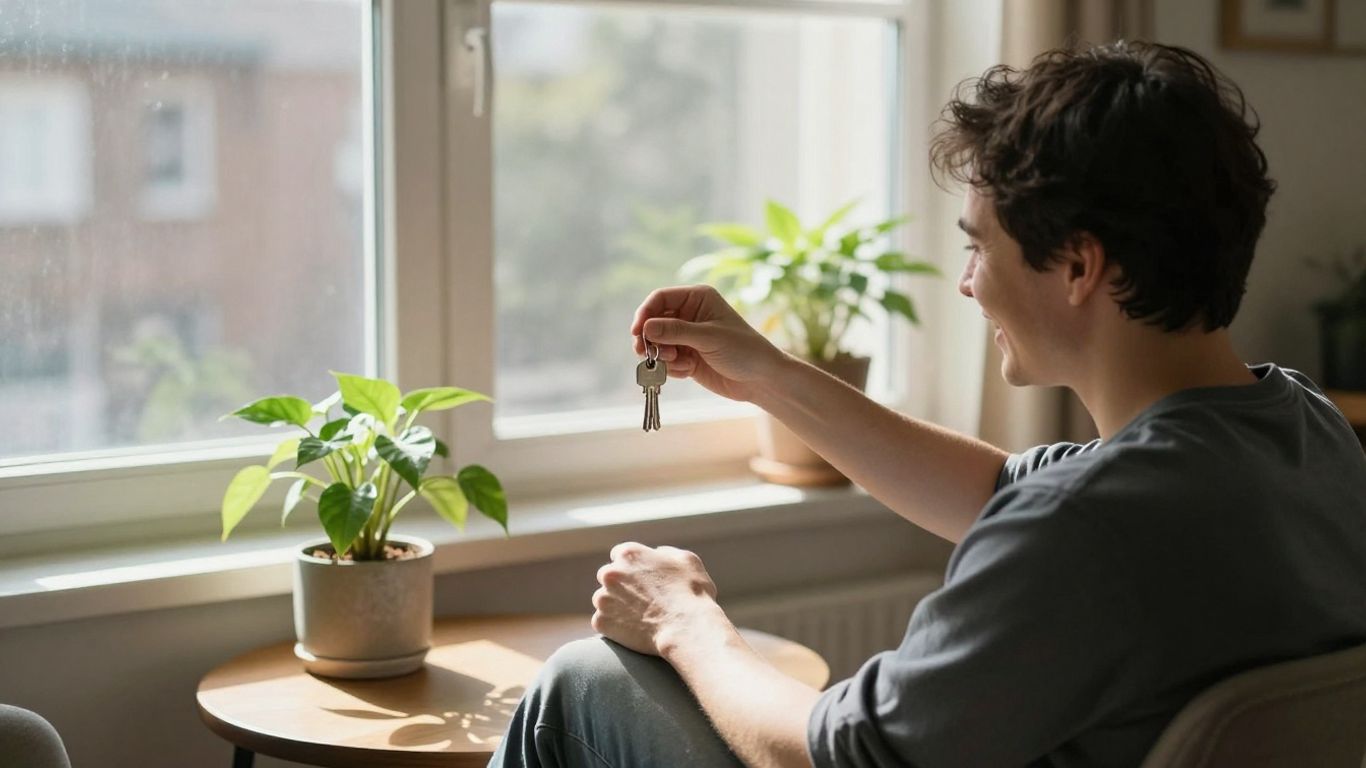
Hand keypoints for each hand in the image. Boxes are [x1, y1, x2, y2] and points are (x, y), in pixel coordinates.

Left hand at [592, 542, 721, 656]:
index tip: (639, 578)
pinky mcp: (600, 622)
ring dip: (615, 605)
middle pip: (608, 576)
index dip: (631, 566)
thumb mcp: (686, 560)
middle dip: (619, 585)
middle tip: (638, 599)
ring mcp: (603, 598)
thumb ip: (666, 552)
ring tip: (638, 617)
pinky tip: (633, 630)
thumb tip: (657, 553)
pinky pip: (603, 622)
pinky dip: (614, 626)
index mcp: (629, 554)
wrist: (685, 629)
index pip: (619, 555)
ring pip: (603, 599)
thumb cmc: (691, 594)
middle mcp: (611, 573)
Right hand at [631, 285, 786, 402]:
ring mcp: (687, 337)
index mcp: (697, 299)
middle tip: (647, 354)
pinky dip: (672, 368)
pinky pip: (666, 361)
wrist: (761, 379)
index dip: (645, 314)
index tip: (637, 332)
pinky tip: (689, 371)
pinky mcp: (687, 357)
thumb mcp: (709, 338)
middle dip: (651, 339)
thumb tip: (645, 327)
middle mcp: (689, 315)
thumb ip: (676, 332)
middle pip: (653, 322)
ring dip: (663, 356)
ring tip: (680, 363)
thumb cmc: (744, 350)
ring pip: (657, 344)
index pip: (660, 299)